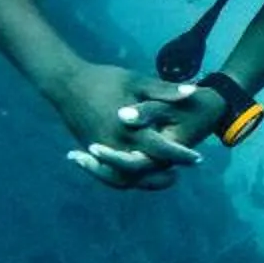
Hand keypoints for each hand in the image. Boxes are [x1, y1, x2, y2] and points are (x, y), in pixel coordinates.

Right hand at [51, 66, 209, 191]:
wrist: (66, 84)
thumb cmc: (105, 80)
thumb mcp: (137, 81)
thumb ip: (165, 91)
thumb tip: (194, 91)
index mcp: (130, 130)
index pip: (162, 150)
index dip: (181, 156)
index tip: (197, 158)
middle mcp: (115, 146)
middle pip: (146, 172)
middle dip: (165, 174)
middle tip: (180, 171)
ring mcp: (102, 152)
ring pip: (126, 180)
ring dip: (146, 182)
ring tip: (164, 177)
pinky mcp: (91, 153)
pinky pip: (110, 175)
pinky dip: (126, 178)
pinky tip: (139, 174)